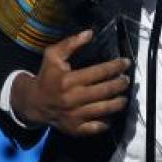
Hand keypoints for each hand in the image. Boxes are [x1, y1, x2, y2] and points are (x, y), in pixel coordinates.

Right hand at [11, 30, 130, 135]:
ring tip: (124, 97)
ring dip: (118, 102)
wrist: (34, 102)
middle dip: (120, 84)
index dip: (115, 66)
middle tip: (127, 79)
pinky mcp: (75, 128)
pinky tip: (111, 113)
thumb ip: (70, 43)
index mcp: (68, 80)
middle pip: (105, 91)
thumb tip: (90, 33)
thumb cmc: (47, 76)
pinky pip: (96, 126)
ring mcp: (74, 115)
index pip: (99, 72)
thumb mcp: (53, 56)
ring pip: (104, 110)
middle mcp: (72, 99)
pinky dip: (107, 120)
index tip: (126, 63)